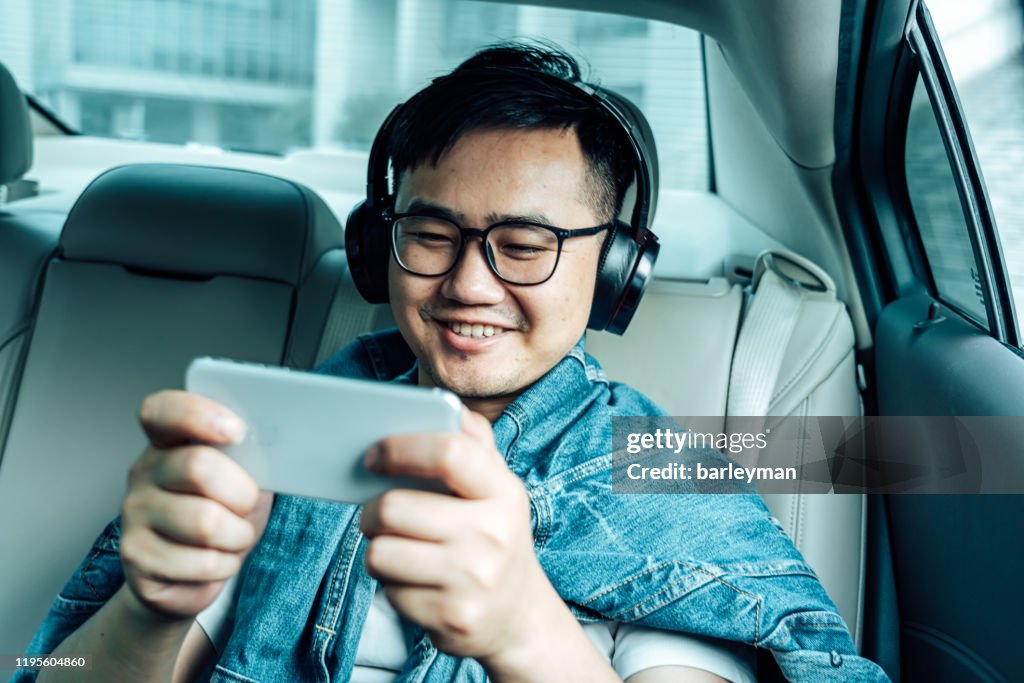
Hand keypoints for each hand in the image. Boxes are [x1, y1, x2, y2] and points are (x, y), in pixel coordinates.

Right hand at [119, 390, 273, 621]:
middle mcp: (144, 473)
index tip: (236, 431)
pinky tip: (215, 561)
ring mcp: (134, 514)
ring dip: (237, 536)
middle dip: (242, 494)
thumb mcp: (240, 479)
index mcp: (168, 443)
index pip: (162, 411)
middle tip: (246, 506)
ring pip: (204, 522)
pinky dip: (225, 565)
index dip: (198, 415)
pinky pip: (201, 562)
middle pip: (198, 467)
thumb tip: (280, 451)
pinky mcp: (136, 557)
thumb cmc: (222, 515)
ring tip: (233, 538)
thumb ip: (247, 458)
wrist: (190, 575)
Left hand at [360, 410, 560, 670]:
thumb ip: (475, 445)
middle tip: (380, 513)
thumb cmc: (494, 538)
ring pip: (380, 552)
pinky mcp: (452, 618)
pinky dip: (391, 584)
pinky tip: (415, 582)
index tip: (373, 455)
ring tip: (398, 548)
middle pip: (394, 508)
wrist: (519, 616)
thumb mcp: (498, 490)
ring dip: (378, 548)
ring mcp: (474, 580)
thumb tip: (449, 407)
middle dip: (373, 510)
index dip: (401, 448)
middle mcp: (493, 535)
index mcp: (504, 493)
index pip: (450, 453)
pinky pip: (388, 590)